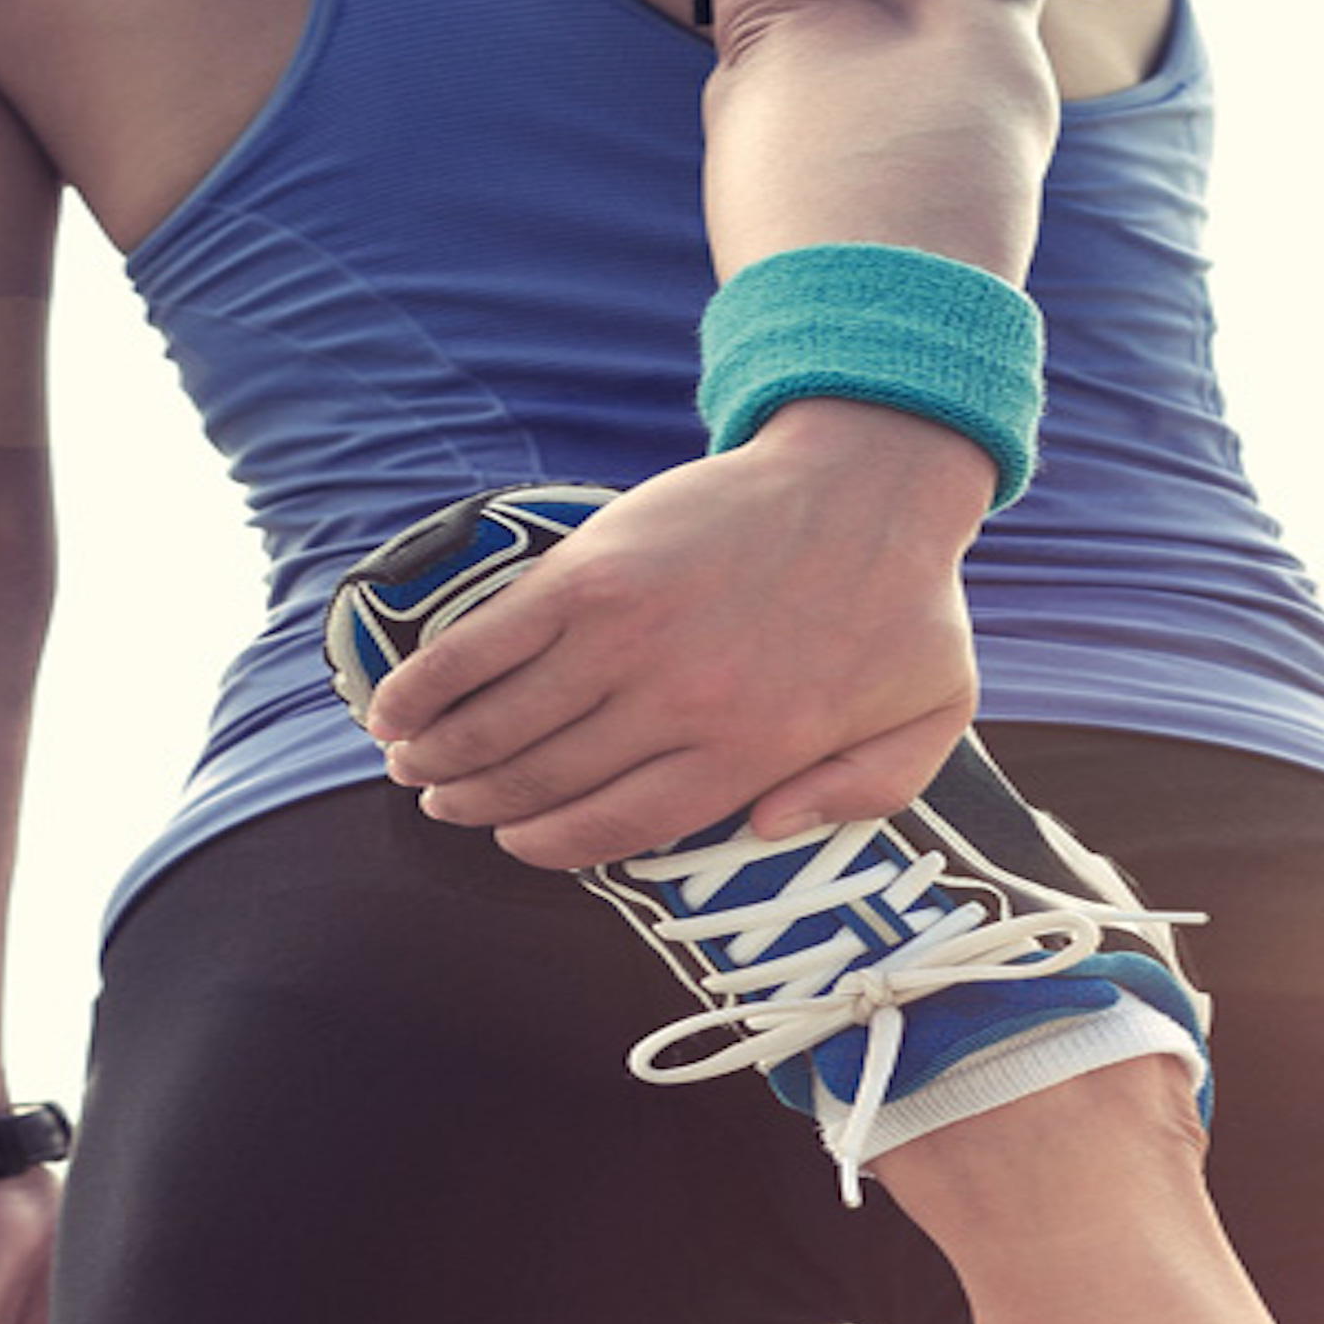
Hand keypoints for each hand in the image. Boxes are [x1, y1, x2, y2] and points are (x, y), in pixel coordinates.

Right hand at [356, 403, 996, 868]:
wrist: (870, 479)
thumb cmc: (905, 601)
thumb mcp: (929, 717)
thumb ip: (863, 791)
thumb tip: (763, 829)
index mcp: (751, 753)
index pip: (623, 826)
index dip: (554, 844)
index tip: (517, 843)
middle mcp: (680, 706)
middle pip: (549, 779)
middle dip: (481, 803)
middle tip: (447, 806)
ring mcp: (628, 638)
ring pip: (506, 722)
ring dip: (442, 752)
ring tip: (411, 766)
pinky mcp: (590, 575)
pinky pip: (488, 644)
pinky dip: (429, 682)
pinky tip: (394, 708)